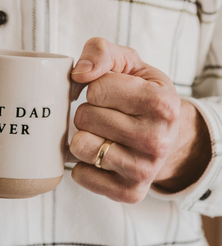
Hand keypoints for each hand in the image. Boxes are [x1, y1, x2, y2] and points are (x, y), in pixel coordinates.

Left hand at [70, 38, 210, 202]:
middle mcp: (156, 140)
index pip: (96, 89)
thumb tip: (79, 73)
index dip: (95, 88)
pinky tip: (102, 156)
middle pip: (83, 117)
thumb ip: (102, 52)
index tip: (109, 94)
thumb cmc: (142, 97)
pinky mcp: (128, 193)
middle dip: (87, 112)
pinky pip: (79, 175)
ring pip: (79, 146)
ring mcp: (143, 171)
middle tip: (107, 116)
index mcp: (162, 103)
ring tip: (102, 135)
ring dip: (82, 137)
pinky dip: (83, 164)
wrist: (166, 138)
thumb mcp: (130, 65)